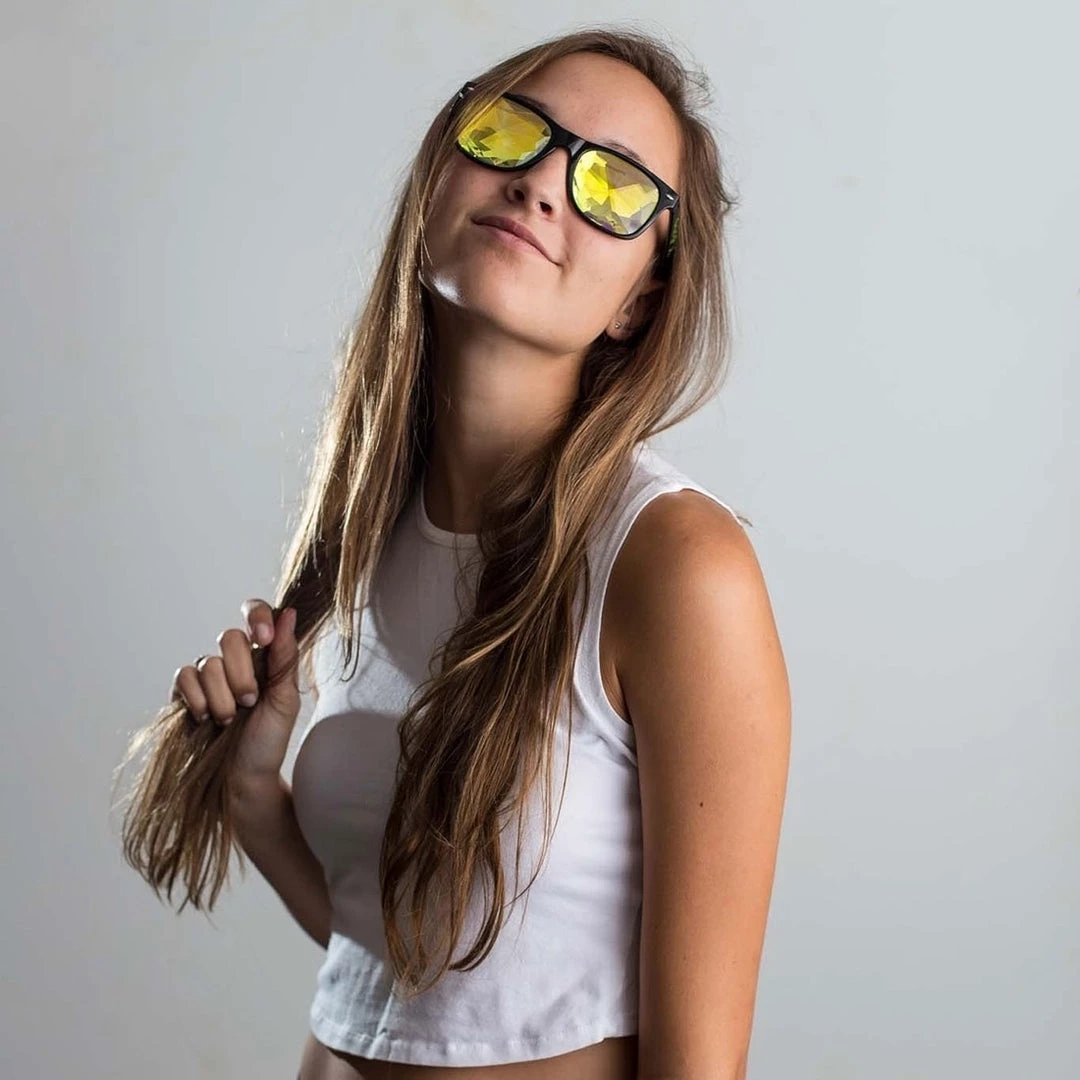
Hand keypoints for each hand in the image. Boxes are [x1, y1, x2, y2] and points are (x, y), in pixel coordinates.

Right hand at [170, 600, 300, 785]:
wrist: (243, 778)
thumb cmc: (269, 740)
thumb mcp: (285, 698)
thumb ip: (285, 655)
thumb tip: (290, 612)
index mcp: (263, 656)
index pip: (255, 613)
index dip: (257, 616)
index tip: (264, 638)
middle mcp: (234, 660)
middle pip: (229, 638)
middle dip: (242, 674)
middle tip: (250, 702)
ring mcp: (208, 675)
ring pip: (208, 662)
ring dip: (221, 697)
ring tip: (230, 720)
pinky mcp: (185, 693)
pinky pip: (184, 677)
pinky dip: (197, 700)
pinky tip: (206, 718)